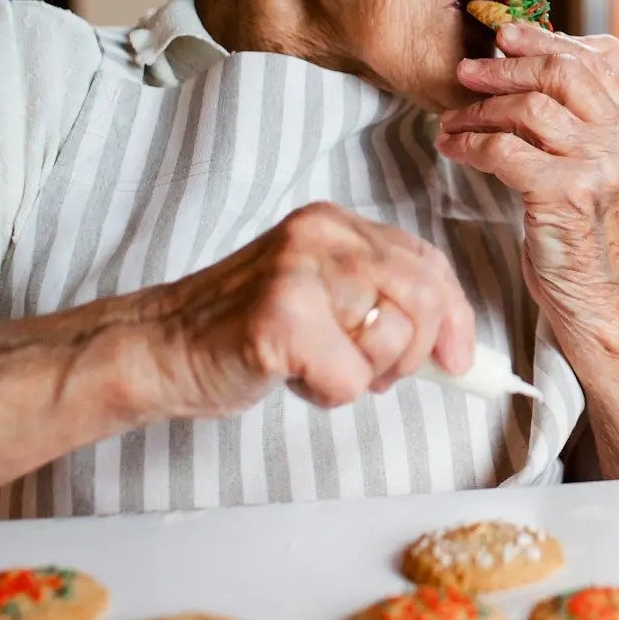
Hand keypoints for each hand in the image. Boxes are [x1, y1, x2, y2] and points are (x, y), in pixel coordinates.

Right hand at [135, 202, 476, 416]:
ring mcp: (298, 273)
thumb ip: (381, 299)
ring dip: (361, 376)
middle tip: (378, 376)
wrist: (159, 348)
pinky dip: (327, 395)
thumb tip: (455, 345)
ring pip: (391, 340)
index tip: (460, 358)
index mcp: (335, 224)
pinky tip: (291, 378)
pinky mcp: (279, 319)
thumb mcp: (323, 295)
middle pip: (422, 297)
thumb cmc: (244, 330)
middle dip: (414, 353)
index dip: (455, 315)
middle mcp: (321, 236)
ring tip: (314, 366)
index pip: (427, 263)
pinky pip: (348, 378)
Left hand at [437, 22, 618, 325]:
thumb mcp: (596, 170)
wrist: (598, 299)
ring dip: (479, 111)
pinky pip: (505, 151)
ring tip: (451, 120)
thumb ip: (578, 125)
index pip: (590, 62)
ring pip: (529, 109)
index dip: (542, 41)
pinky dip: (470, 145)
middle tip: (466, 70)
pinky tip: (454, 149)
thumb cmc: (585, 235)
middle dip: (506, 67)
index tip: (505, 34)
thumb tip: (529, 74)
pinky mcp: (565, 194)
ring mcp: (598, 166)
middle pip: (560, 73)